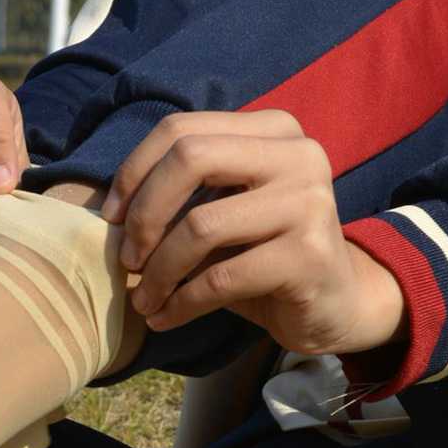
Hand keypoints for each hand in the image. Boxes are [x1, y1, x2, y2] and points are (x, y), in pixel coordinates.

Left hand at [100, 109, 407, 356]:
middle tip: (128, 260)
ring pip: (200, 226)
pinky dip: (181, 303)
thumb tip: (112, 207)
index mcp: (274, 130)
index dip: (134, 172)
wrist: (335, 302)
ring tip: (144, 299)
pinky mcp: (309, 255)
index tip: (114, 217)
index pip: (181, 130)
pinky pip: (220, 278)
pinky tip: (165, 317)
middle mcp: (298, 154)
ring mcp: (308, 201)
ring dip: (158, 272)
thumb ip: (185, 190)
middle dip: (144, 215)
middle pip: (190, 159)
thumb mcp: (225, 209)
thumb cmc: (263, 252)